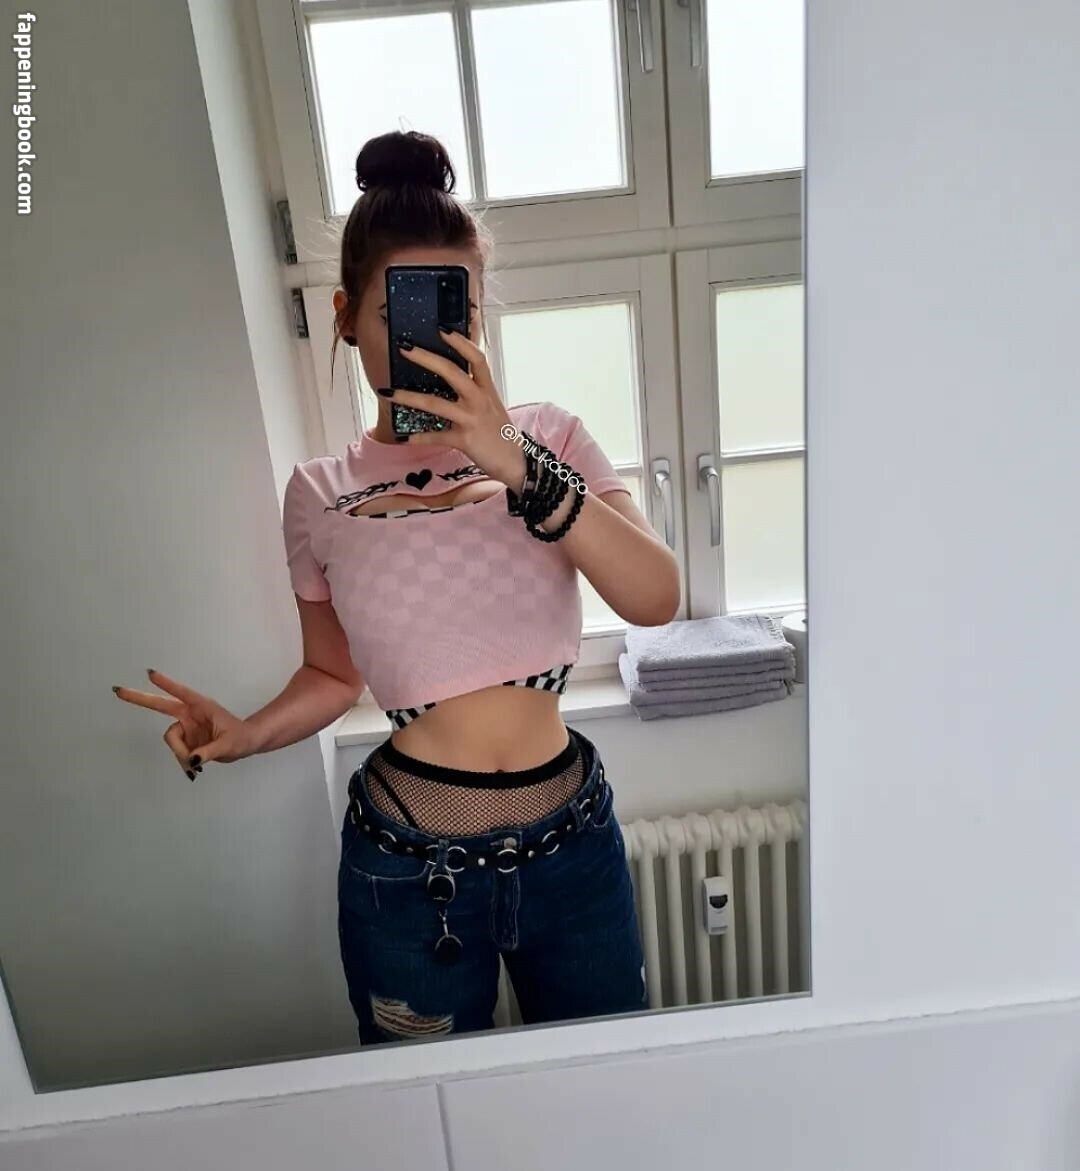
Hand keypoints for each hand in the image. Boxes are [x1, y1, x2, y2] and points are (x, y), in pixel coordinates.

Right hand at [112, 668, 255, 779]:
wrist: (246, 745)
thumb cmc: (241, 738)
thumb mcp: (228, 745)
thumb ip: (209, 753)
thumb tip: (191, 760)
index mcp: (202, 707)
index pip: (181, 693)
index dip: (166, 684)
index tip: (149, 673)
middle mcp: (190, 714)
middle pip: (160, 706)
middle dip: (139, 698)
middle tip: (117, 690)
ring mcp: (186, 727)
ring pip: (171, 740)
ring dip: (180, 754)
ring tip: (198, 765)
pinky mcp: (186, 740)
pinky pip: (177, 752)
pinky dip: (183, 761)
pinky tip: (195, 769)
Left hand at [386, 330, 526, 488]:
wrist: (514, 462)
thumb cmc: (499, 432)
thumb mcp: (492, 405)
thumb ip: (476, 389)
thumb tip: (450, 375)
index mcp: (487, 389)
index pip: (476, 358)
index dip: (460, 342)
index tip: (441, 329)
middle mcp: (480, 400)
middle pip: (451, 372)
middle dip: (425, 358)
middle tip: (404, 348)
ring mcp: (471, 419)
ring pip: (436, 404)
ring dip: (409, 397)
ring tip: (388, 393)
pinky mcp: (465, 440)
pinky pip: (437, 436)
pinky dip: (420, 437)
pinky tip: (406, 437)